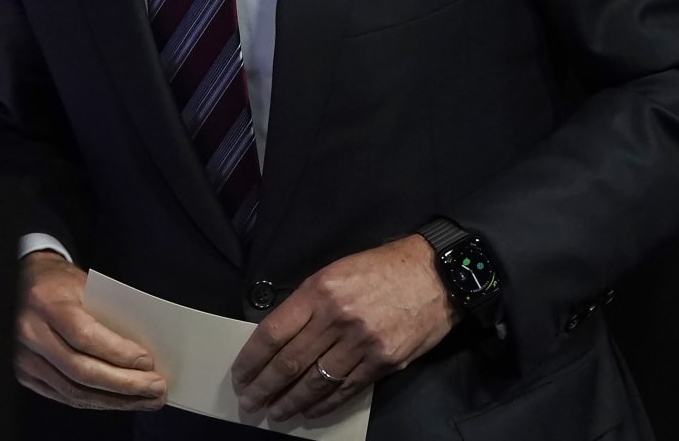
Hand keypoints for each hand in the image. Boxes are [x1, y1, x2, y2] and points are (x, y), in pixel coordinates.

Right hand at [14, 250, 169, 410]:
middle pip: (80, 370)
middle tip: (157, 387)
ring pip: (74, 391)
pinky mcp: (26, 375)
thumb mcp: (86, 286)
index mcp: (47, 304)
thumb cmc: (60, 284)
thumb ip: (109, 314)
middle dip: (124, 384)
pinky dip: (96, 401)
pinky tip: (119, 399)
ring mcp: (25, 358)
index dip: (118, 352)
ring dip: (115, 400)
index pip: (84, 336)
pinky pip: (65, 396)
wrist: (24, 285)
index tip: (147, 361)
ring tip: (145, 399)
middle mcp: (31, 333)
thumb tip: (144, 348)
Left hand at [230, 234, 457, 420]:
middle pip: (290, 362)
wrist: (438, 274)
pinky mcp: (383, 362)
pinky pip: (346, 389)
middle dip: (264, 387)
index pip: (273, 332)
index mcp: (321, 290)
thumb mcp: (338, 270)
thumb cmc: (384, 268)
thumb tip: (282, 337)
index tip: (241, 375)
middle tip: (250, 402)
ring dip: (291, 401)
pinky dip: (324, 404)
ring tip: (276, 412)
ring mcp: (361, 343)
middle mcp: (337, 317)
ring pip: (315, 382)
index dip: (252, 359)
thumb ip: (310, 302)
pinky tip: (310, 411)